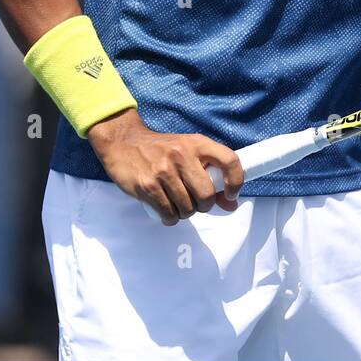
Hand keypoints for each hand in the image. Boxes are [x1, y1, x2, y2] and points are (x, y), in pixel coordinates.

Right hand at [87, 110, 244, 223]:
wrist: (123, 142)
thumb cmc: (161, 149)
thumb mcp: (188, 152)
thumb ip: (210, 176)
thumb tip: (231, 204)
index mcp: (197, 143)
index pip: (229, 161)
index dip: (236, 181)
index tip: (230, 194)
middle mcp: (182, 155)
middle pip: (206, 194)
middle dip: (203, 205)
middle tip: (195, 202)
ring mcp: (164, 170)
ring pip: (188, 208)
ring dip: (185, 212)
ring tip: (177, 204)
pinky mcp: (147, 185)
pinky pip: (169, 213)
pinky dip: (170, 218)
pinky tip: (166, 210)